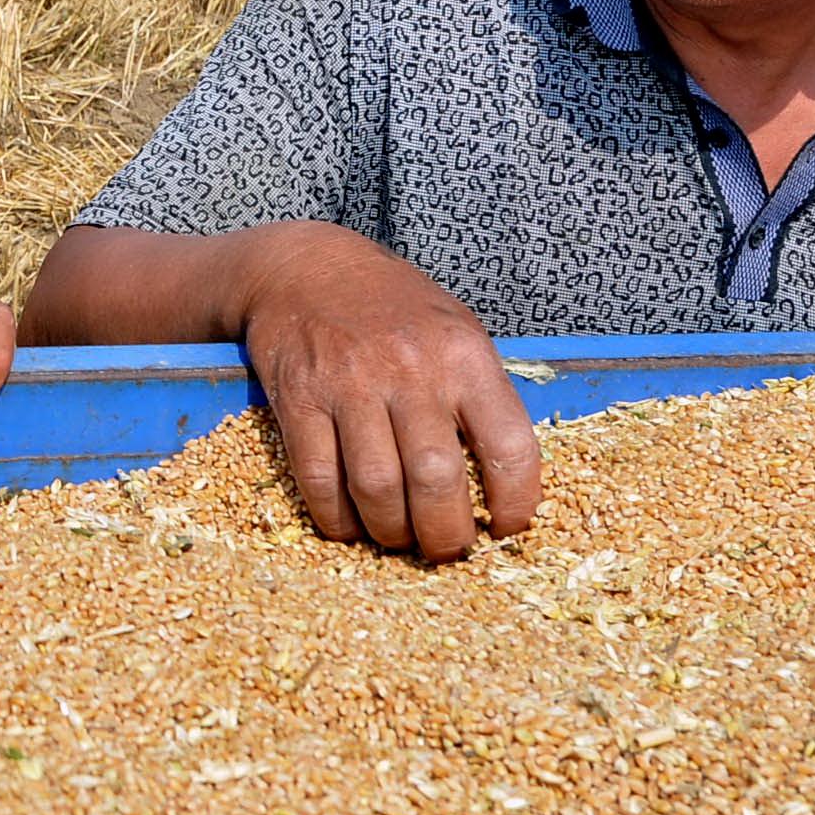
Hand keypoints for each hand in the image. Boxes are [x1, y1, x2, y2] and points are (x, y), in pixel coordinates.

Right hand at [231, 225, 540, 561]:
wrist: (304, 266)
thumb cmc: (393, 306)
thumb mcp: (454, 329)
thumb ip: (479, 394)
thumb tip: (503, 479)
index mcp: (463, 355)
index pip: (509, 446)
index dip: (516, 503)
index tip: (506, 527)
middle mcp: (410, 369)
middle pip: (437, 480)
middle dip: (446, 534)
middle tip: (446, 548)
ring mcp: (349, 384)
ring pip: (377, 488)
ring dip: (390, 532)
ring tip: (397, 538)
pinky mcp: (298, 398)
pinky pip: (319, 479)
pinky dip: (336, 518)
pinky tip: (349, 524)